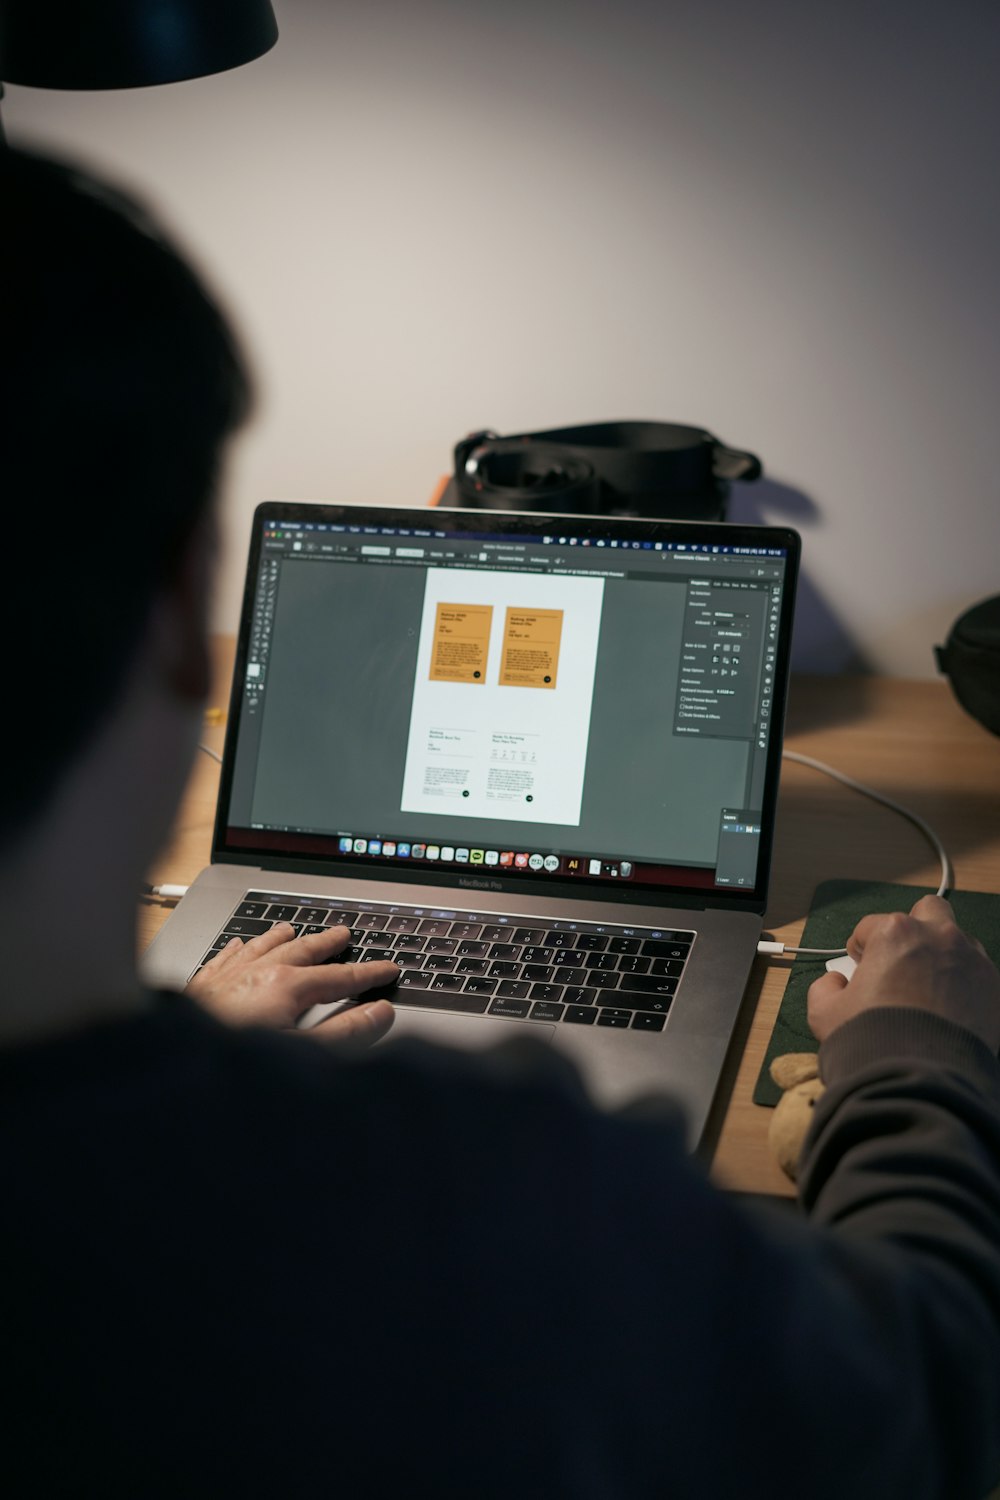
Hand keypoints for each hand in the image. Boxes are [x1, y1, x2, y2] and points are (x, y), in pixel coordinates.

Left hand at [186, 922, 397, 1045]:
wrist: (172, 1062)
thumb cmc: (235, 1061)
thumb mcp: (302, 1054)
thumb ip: (344, 1032)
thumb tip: (379, 1014)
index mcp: (287, 987)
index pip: (339, 978)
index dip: (368, 974)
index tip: (387, 969)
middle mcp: (258, 972)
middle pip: (301, 951)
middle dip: (325, 943)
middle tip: (343, 933)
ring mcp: (227, 975)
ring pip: (261, 946)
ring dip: (282, 938)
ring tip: (293, 929)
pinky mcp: (201, 985)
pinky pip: (226, 956)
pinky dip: (239, 949)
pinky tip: (237, 946)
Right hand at [808, 894, 999, 1051]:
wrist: (919, 1078)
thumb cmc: (872, 1039)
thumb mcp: (825, 1014)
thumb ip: (825, 988)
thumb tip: (834, 983)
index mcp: (895, 933)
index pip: (871, 926)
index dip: (861, 948)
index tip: (861, 967)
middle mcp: (939, 937)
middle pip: (929, 912)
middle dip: (914, 929)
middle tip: (901, 961)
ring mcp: (973, 962)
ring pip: (960, 943)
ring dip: (944, 957)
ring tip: (929, 992)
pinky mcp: (996, 990)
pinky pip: (979, 977)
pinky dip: (966, 987)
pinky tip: (950, 1012)